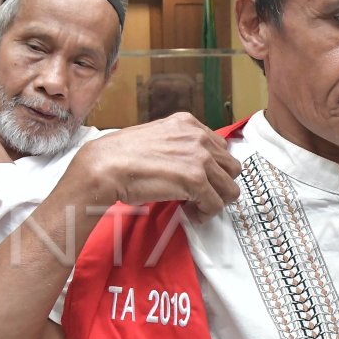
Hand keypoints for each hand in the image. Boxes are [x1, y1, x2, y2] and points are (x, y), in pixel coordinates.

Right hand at [82, 113, 241, 218]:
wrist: (106, 165)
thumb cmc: (122, 155)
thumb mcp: (157, 137)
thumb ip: (178, 145)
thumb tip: (189, 164)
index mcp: (188, 123)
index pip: (221, 147)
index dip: (214, 168)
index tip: (204, 180)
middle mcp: (198, 137)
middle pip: (231, 167)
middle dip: (220, 184)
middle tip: (204, 196)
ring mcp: (199, 158)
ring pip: (229, 188)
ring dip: (217, 201)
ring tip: (199, 207)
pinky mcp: (196, 180)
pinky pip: (216, 204)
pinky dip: (207, 213)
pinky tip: (193, 215)